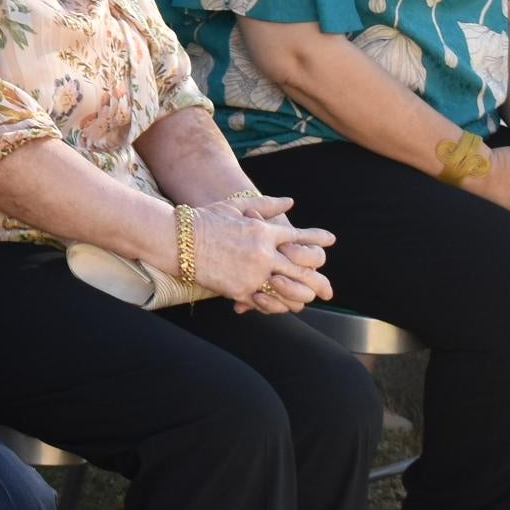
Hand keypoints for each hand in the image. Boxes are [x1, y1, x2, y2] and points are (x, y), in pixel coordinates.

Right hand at [184, 204, 335, 311]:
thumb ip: (265, 205)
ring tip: (306, 301)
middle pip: (302, 270)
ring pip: (288, 292)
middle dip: (319, 282)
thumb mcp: (236, 206)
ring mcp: (253, 274)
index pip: (299, 237)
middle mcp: (263, 254)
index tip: (330, 240)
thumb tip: (290, 202)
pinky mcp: (240, 290)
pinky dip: (273, 305)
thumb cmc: (205, 220)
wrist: (179, 240)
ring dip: (300, 298)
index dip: (317, 239)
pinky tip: (280, 307)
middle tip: (329, 290)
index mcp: (264, 232)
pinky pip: (265, 302)